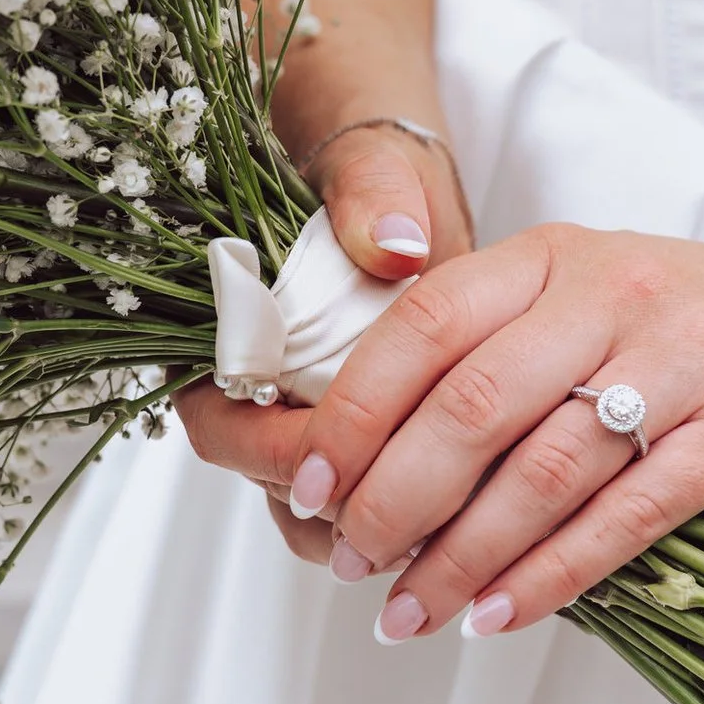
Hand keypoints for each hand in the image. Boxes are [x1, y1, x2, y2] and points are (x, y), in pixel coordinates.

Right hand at [174, 119, 473, 559]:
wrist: (411, 206)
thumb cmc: (378, 188)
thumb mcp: (374, 175)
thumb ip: (371, 196)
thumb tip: (396, 242)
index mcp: (226, 335)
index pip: (226, 426)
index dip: (284, 450)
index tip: (357, 449)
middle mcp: (257, 398)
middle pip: (278, 490)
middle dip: (350, 507)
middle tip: (430, 506)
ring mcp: (307, 432)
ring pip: (324, 520)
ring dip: (386, 529)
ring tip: (463, 517)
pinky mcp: (364, 451)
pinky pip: (373, 513)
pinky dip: (418, 523)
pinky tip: (477, 510)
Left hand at [295, 224, 703, 640]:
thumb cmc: (697, 321)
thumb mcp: (589, 292)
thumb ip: (494, 343)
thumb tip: (364, 451)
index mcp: (553, 254)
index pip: (425, 322)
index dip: (355, 410)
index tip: (308, 485)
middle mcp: (611, 292)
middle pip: (471, 405)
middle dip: (394, 500)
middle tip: (352, 566)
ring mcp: (683, 357)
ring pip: (543, 471)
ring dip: (462, 557)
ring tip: (410, 614)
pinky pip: (628, 516)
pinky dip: (552, 576)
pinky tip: (498, 615)